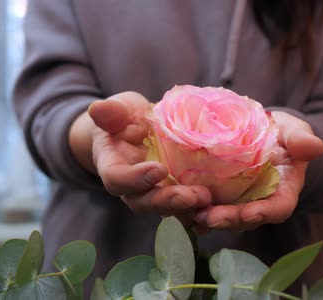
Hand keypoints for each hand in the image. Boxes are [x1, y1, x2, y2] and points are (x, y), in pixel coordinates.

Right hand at [69, 91, 210, 215]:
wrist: (137, 133)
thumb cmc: (124, 120)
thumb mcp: (118, 110)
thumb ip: (111, 113)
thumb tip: (98, 109)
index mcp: (114, 169)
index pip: (119, 179)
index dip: (136, 179)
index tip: (159, 169)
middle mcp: (133, 190)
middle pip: (146, 203)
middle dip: (169, 202)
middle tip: (193, 196)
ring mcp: (155, 196)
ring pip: (170, 211)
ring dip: (191, 211)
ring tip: (210, 201)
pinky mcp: (176, 197)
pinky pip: (189, 211)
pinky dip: (205, 212)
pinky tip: (225, 211)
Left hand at [193, 111, 322, 231]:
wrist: (261, 135)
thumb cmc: (282, 135)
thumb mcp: (294, 132)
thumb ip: (301, 139)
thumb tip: (314, 147)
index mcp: (282, 192)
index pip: (278, 208)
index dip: (265, 213)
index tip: (251, 213)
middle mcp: (258, 203)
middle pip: (244, 218)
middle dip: (227, 219)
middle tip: (208, 217)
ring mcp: (236, 202)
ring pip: (221, 216)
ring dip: (204, 217)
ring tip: (187, 213)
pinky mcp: (216, 195)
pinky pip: (203, 205)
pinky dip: (190, 208)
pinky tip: (175, 207)